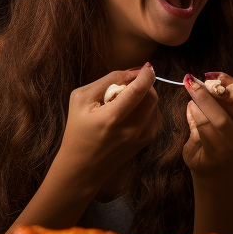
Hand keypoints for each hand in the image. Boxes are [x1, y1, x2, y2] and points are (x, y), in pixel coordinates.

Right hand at [57, 63, 159, 190]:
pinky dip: (146, 107)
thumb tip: (134, 71)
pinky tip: (129, 113)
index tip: (147, 66)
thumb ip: (108, 80)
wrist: (83, 167)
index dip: (146, 75)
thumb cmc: (78, 130)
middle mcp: (131, 129)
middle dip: (143, 84)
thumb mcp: (81, 99)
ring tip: (123, 103)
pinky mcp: (147, 140)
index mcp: (112, 118)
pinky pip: (154, 114)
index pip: (138, 91)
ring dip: (144, 96)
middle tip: (126, 86)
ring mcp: (142, 137)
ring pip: (155, 104)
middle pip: (151, 96)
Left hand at [182, 72, 232, 176]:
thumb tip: (202, 80)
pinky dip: (193, 116)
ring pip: (210, 121)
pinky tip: (190, 109)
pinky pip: (200, 131)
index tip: (211, 74)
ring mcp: (229, 148)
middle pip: (225, 113)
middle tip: (191, 82)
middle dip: (206, 95)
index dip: (228, 83)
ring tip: (191, 98)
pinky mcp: (213, 154)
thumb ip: (218, 101)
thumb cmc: (220, 136)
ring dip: (197, 106)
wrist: (215, 168)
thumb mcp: (225, 116)